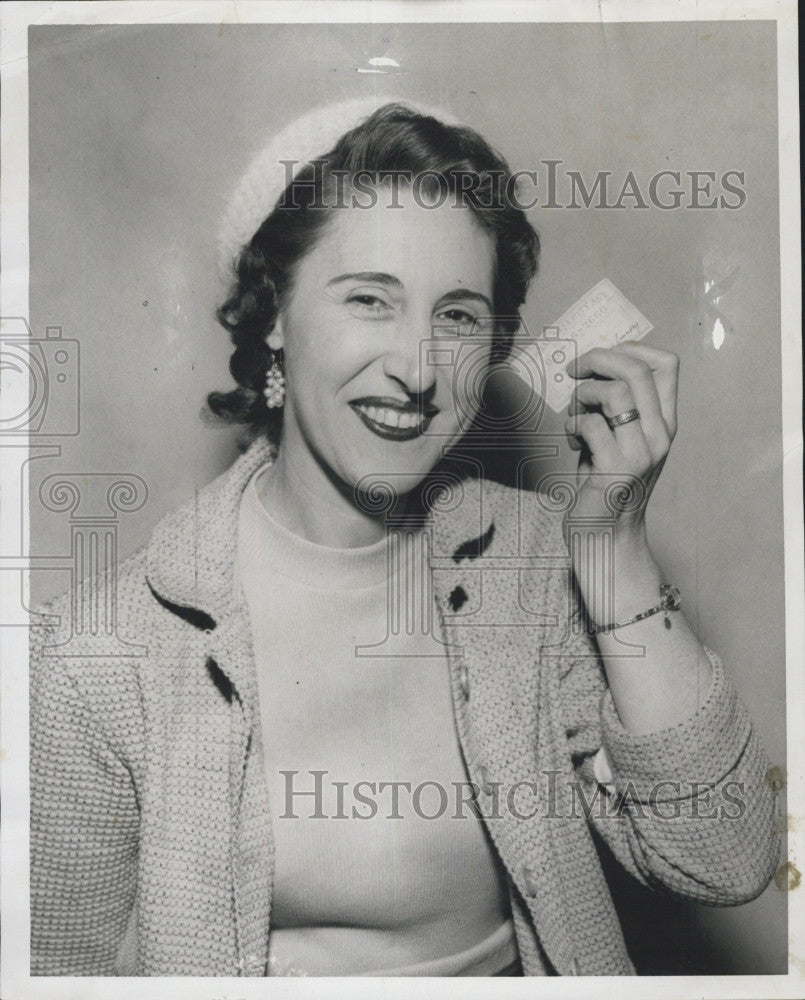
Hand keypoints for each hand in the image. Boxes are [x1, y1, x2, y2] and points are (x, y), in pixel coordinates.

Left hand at [563, 341, 678, 545]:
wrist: (605, 535)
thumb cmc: (604, 483)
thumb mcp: (617, 437)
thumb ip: (615, 406)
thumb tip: (591, 366)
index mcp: (663, 422)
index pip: (667, 364)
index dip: (630, 349)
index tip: (601, 359)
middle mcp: (659, 434)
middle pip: (637, 370)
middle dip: (597, 359)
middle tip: (573, 370)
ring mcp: (641, 451)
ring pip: (614, 392)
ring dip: (582, 395)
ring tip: (575, 414)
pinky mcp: (617, 468)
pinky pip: (590, 424)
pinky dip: (572, 424)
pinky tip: (572, 439)